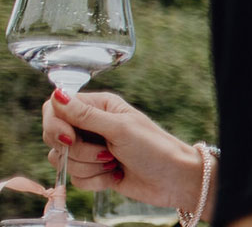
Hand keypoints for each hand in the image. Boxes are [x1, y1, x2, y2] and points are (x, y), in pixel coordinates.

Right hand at [43, 90, 205, 209]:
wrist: (173, 179)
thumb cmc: (154, 148)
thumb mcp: (120, 128)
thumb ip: (85, 115)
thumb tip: (56, 94)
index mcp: (98, 105)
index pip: (54, 108)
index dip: (55, 124)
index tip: (69, 137)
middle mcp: (90, 125)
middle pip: (54, 136)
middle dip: (77, 150)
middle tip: (105, 152)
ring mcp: (89, 149)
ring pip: (62, 160)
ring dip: (89, 166)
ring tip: (114, 162)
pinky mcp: (92, 170)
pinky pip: (75, 178)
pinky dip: (95, 180)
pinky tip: (116, 176)